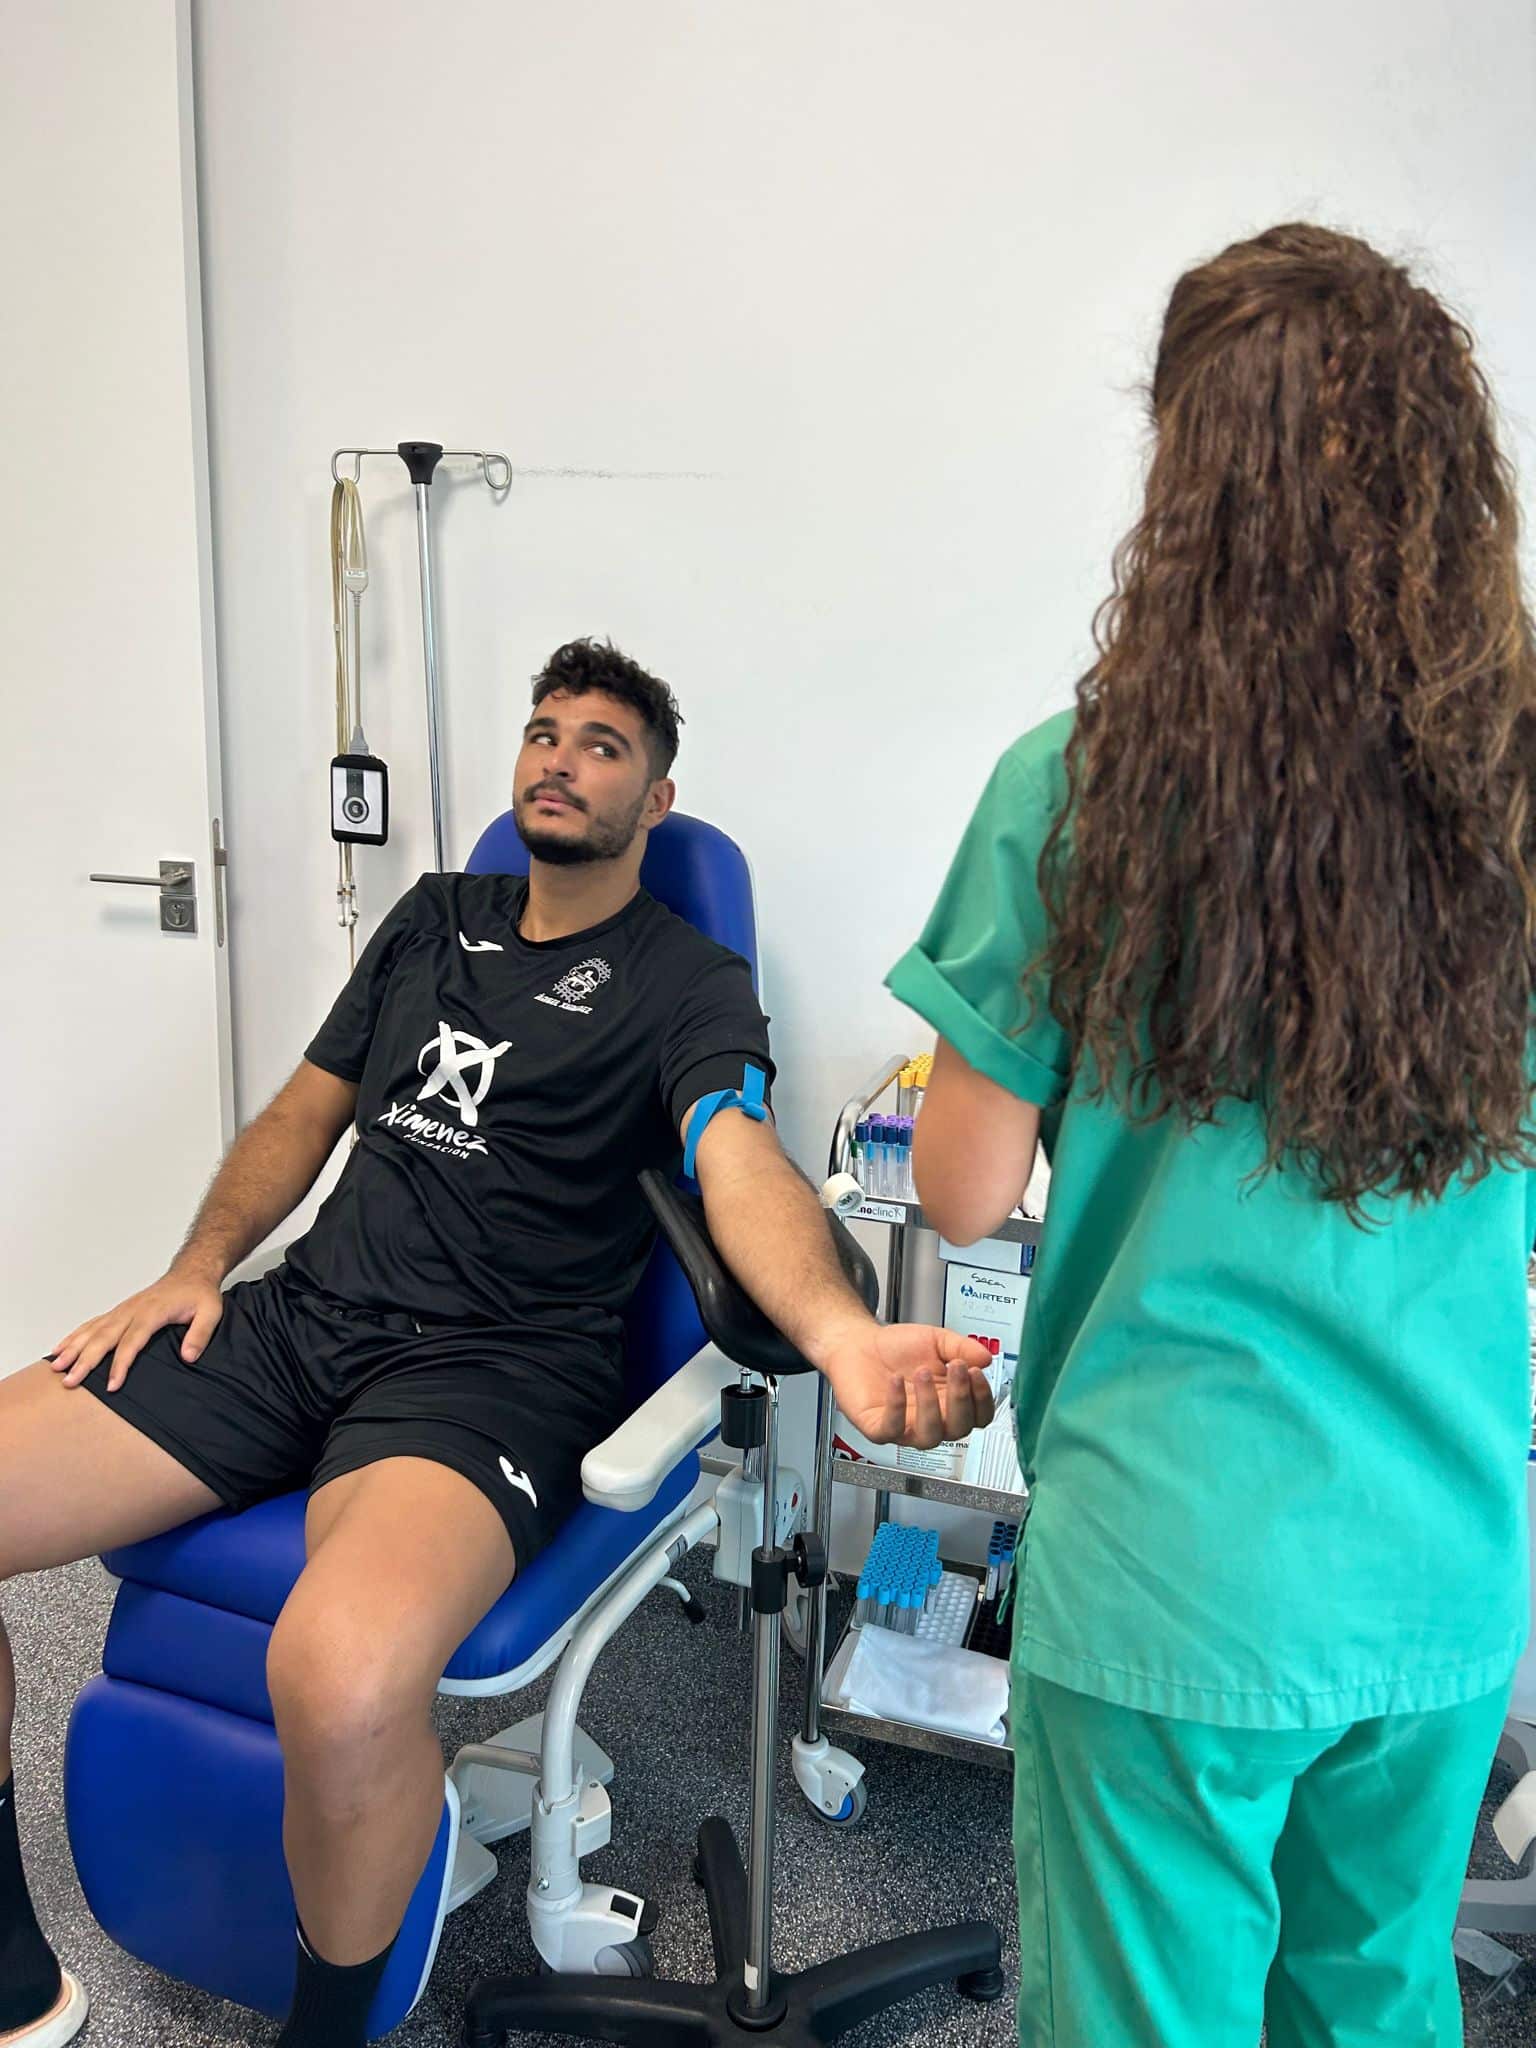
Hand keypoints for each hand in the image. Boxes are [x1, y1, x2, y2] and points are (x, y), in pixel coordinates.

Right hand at [49, 1261, 224, 1391]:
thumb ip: (200, 1334)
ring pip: (93, 1330)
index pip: (132, 1341)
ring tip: (56, 1367)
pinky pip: (92, 1324)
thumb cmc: (199, 1293)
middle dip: (85, 1360)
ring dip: (73, 1348)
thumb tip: (189, 1357)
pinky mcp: (119, 1312)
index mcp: (152, 1312)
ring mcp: (123, 1310)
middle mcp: (132, 1310)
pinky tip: (61, 1348)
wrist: (191, 1272)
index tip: (111, 1384)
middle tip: (70, 1381)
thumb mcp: (211, 1312)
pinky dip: (75, 1336)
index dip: (120, 1364)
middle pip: (104, 1337)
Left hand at [819, 1322, 994, 1449]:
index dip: (982, 1398)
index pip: (978, 1415)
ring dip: (930, 1405)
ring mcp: (905, 1427)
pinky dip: (896, 1406)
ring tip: (923, 1372)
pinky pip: (891, 1428)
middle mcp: (931, 1418)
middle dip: (960, 1398)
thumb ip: (962, 1346)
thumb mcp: (936, 1340)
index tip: (976, 1371)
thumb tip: (987, 1357)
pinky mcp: (877, 1428)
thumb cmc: (897, 1348)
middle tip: (955, 1368)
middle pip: (958, 1428)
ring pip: (929, 1436)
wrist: (858, 1343)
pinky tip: (896, 1381)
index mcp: (949, 1401)